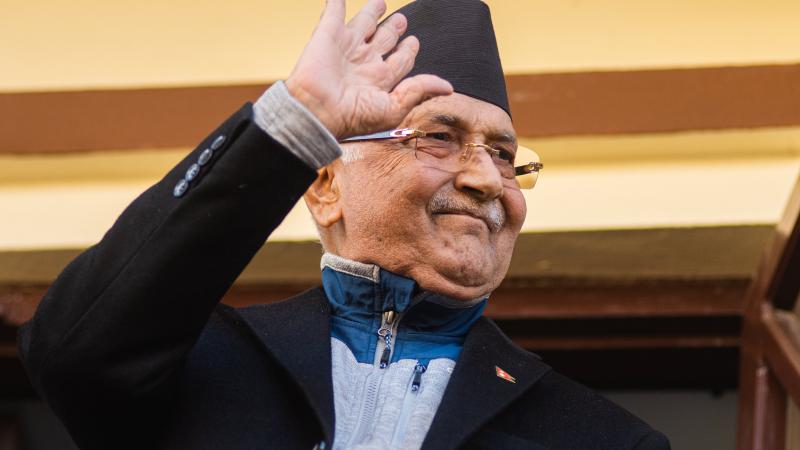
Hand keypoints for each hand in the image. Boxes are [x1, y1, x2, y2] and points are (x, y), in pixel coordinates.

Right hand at [286, 0, 453, 139]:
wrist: (318, 110)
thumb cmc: (353, 116)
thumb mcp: (395, 107)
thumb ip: (420, 90)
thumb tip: (447, 87)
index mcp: (379, 80)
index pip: (398, 62)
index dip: (408, 52)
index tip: (414, 43)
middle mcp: (363, 62)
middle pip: (383, 41)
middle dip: (393, 30)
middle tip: (402, 21)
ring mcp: (346, 47)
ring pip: (363, 24)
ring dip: (372, 13)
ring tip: (381, 3)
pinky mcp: (327, 34)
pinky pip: (334, 13)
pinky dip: (337, 2)